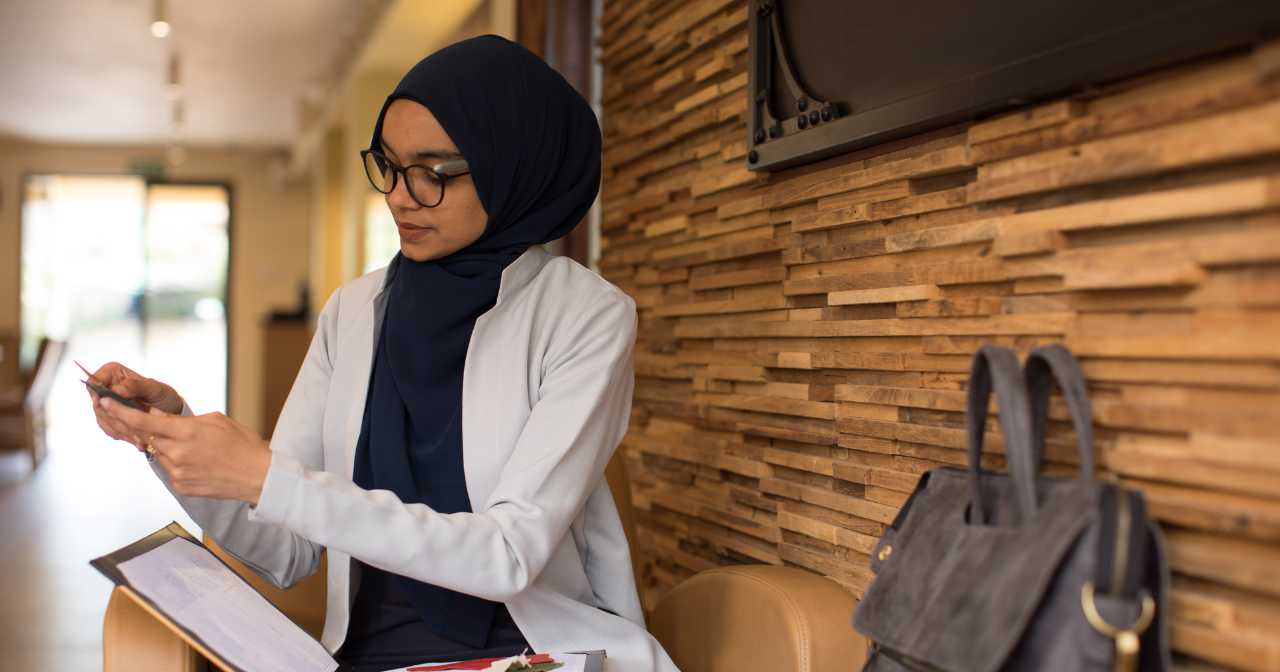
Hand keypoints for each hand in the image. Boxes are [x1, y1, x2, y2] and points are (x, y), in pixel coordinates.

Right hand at [87, 362, 184, 448]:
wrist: (169, 412)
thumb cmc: (162, 395)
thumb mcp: (154, 388)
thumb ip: (135, 386)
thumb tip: (115, 390)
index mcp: (114, 373)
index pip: (94, 380)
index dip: (94, 392)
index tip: (100, 403)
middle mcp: (106, 389)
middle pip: (99, 404)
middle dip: (117, 415)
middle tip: (134, 424)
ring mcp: (106, 407)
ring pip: (105, 419)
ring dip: (123, 429)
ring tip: (141, 436)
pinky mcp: (109, 421)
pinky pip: (111, 430)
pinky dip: (125, 436)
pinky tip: (139, 439)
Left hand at [98, 398, 271, 505]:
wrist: (259, 477)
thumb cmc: (243, 445)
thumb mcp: (216, 420)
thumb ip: (182, 418)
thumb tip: (157, 415)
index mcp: (186, 432)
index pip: (143, 420)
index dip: (120, 411)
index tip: (105, 402)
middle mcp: (177, 453)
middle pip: (146, 437)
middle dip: (144, 428)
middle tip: (151, 421)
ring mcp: (178, 473)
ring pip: (158, 453)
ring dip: (165, 446)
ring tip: (193, 445)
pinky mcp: (181, 487)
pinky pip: (170, 469)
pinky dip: (176, 461)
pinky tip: (199, 461)